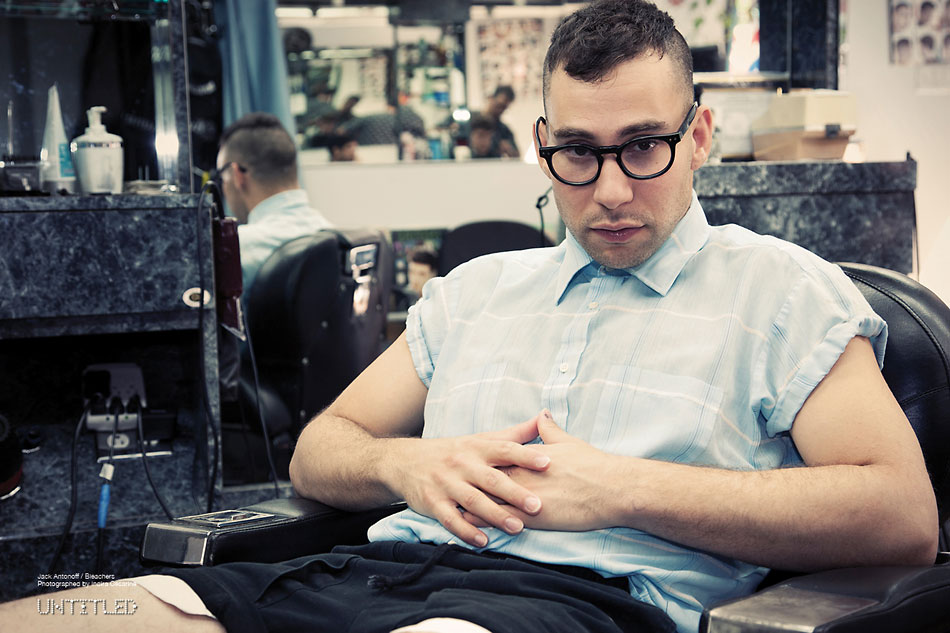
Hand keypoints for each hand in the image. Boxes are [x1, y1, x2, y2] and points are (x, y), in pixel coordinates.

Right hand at [390, 414, 550, 546]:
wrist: (404, 461)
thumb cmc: (452, 452)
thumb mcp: (480, 439)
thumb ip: (513, 434)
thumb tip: (544, 417)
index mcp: (477, 448)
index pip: (505, 450)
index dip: (526, 456)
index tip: (547, 463)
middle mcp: (462, 465)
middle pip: (491, 479)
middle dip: (515, 493)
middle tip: (537, 505)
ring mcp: (446, 484)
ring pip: (473, 501)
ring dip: (495, 516)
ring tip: (517, 527)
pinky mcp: (433, 503)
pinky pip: (451, 519)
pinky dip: (466, 531)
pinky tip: (483, 542)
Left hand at [462, 411, 622, 531]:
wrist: (611, 489)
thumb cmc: (593, 465)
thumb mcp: (568, 442)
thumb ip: (549, 430)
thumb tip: (542, 415)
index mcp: (527, 457)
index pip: (495, 457)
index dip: (478, 460)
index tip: (463, 460)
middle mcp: (521, 474)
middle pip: (485, 477)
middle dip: (466, 480)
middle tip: (447, 481)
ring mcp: (524, 496)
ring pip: (488, 499)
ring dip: (468, 503)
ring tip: (449, 504)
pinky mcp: (532, 518)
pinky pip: (500, 521)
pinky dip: (482, 524)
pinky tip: (468, 527)